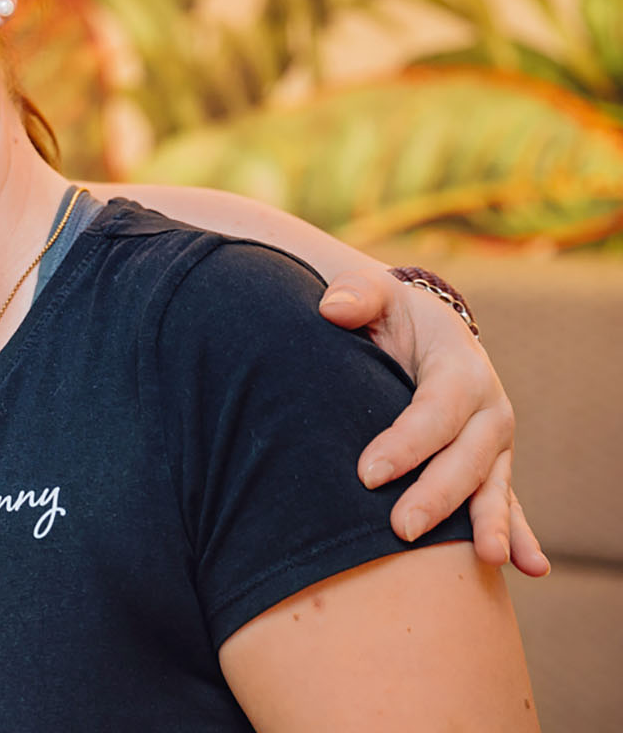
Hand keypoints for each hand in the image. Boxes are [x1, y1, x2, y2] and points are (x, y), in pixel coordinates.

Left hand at [318, 265, 548, 577]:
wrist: (421, 329)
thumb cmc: (389, 314)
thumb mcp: (373, 294)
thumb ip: (354, 295)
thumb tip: (333, 307)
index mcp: (460, 367)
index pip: (435, 410)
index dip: (406, 442)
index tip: (366, 473)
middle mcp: (487, 408)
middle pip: (466, 457)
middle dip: (437, 495)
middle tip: (401, 528)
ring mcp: (492, 442)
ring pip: (493, 486)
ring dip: (491, 524)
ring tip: (487, 559)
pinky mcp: (489, 465)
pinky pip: (506, 502)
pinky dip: (519, 533)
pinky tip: (529, 568)